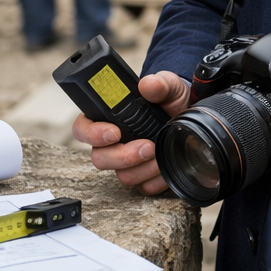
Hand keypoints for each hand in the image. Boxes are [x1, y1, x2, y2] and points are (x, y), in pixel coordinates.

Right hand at [72, 71, 191, 194]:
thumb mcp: (168, 86)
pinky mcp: (143, 176)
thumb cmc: (170, 99)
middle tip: (147, 146)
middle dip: (124, 156)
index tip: (114, 132)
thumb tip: (148, 85)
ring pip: (123, 175)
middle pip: (100, 158)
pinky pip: (144, 186)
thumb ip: (159, 83)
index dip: (93, 134)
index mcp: (107, 117)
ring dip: (144, 167)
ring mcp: (126, 162)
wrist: (188, 115)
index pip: (83, 128)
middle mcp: (111, 143)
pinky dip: (157, 178)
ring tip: (162, 152)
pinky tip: (167, 163)